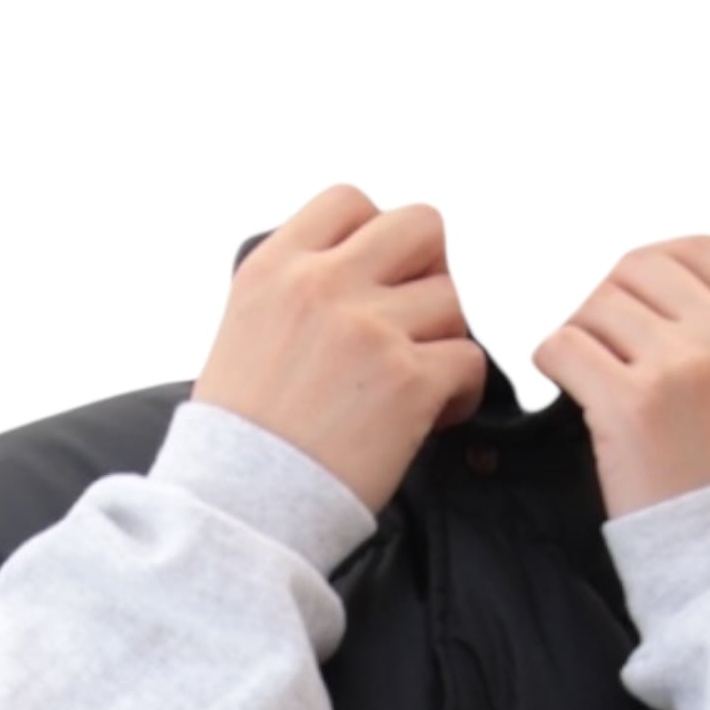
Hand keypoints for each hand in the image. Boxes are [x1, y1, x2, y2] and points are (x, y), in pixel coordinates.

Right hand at [191, 184, 490, 515]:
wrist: (239, 508)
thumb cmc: (241, 439)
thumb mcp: (245, 330)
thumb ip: (298, 291)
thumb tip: (361, 277)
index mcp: (276, 267)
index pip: (351, 202)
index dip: (378, 238)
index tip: (377, 284)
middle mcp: (323, 284)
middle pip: (420, 226)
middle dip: (429, 272)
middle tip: (414, 324)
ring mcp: (370, 329)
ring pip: (451, 299)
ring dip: (443, 341)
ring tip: (416, 383)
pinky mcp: (408, 381)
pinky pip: (470, 360)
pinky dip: (461, 391)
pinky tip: (434, 415)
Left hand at [532, 236, 709, 520]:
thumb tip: (658, 301)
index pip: (697, 251)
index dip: (652, 272)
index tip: (635, 309)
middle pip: (636, 270)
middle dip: (609, 307)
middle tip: (605, 356)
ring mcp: (682, 365)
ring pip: (596, 306)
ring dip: (581, 339)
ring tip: (591, 383)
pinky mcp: (631, 403)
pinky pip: (564, 346)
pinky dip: (552, 362)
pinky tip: (566, 391)